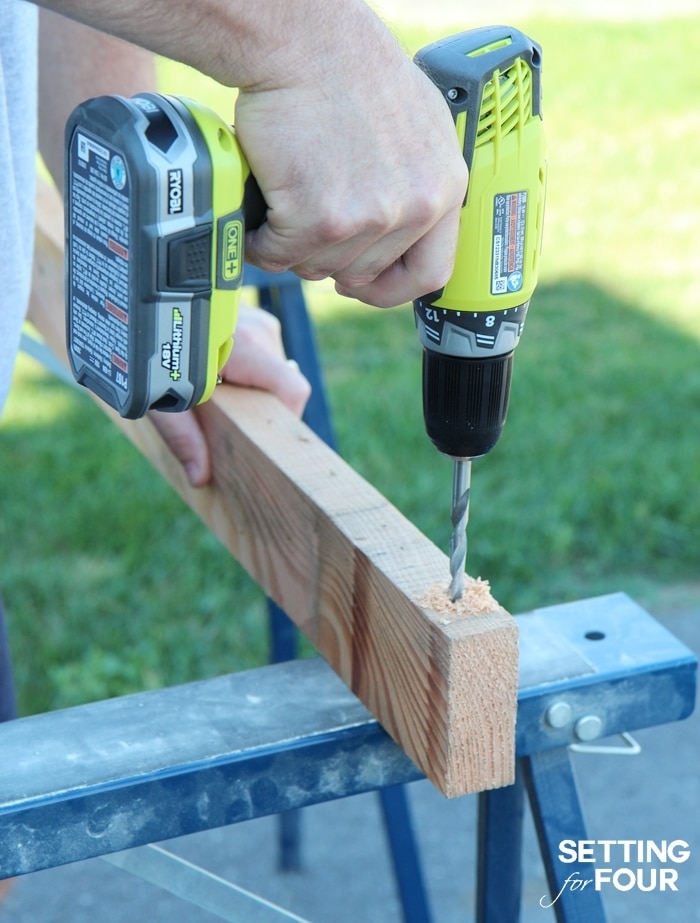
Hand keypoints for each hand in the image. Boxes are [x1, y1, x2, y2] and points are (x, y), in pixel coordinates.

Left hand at [149, 303, 310, 486]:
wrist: (135, 302)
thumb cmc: (146, 348)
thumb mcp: (157, 394)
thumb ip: (182, 436)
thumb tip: (199, 477)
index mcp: (242, 347)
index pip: (292, 390)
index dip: (285, 420)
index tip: (261, 436)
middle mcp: (260, 330)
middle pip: (283, 386)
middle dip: (260, 407)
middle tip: (226, 416)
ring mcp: (261, 322)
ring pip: (276, 374)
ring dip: (252, 390)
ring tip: (217, 390)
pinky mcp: (257, 320)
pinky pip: (267, 360)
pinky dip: (249, 376)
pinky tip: (222, 375)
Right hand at [236, 4, 467, 307]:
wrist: (303, 41)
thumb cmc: (351, 71)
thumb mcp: (418, 129)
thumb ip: (418, 184)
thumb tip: (403, 229)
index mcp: (444, 188)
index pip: (432, 273)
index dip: (392, 287)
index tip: (366, 283)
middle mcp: (414, 207)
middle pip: (364, 274)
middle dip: (330, 257)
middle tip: (308, 226)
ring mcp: (368, 216)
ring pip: (319, 267)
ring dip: (292, 246)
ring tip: (283, 205)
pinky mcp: (319, 217)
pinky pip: (280, 254)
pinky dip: (261, 240)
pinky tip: (260, 210)